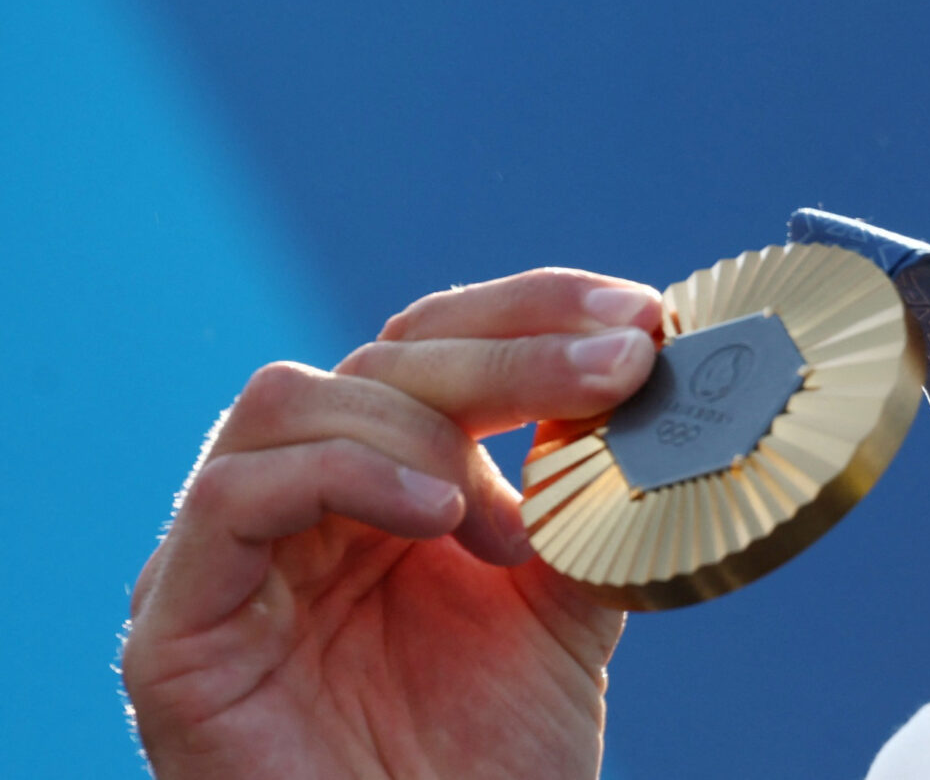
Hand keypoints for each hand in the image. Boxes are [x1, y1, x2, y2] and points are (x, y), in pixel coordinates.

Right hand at [123, 269, 664, 778]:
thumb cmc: (488, 765)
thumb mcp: (565, 604)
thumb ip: (584, 496)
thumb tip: (638, 382)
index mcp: (382, 484)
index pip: (435, 344)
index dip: (533, 311)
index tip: (639, 316)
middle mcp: (297, 504)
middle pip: (379, 356)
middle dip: (513, 349)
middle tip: (619, 362)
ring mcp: (227, 559)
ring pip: (292, 397)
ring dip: (424, 420)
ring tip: (501, 516)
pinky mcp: (173, 626)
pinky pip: (231, 495)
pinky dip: (343, 474)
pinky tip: (437, 518)